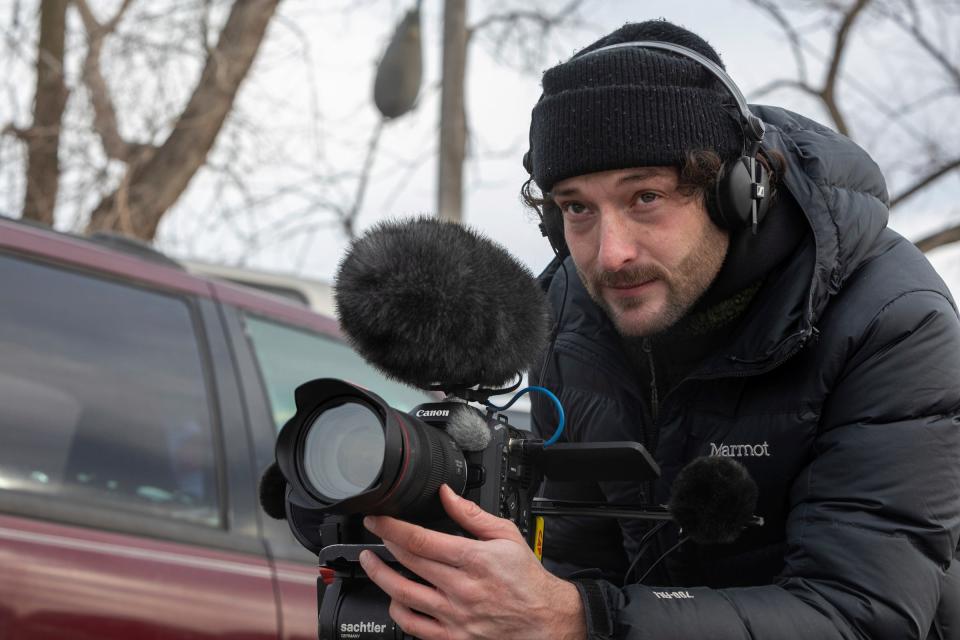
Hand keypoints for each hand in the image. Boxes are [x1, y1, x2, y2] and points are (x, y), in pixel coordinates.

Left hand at [359, 484, 586, 639]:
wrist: (544, 619)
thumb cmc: (526, 579)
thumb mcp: (506, 535)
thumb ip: (472, 514)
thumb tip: (446, 494)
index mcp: (474, 560)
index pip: (421, 540)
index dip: (392, 527)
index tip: (378, 519)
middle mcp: (461, 589)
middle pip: (408, 562)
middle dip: (383, 543)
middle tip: (373, 532)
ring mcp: (454, 616)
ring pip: (403, 595)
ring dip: (380, 575)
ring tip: (371, 562)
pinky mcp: (453, 637)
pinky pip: (414, 626)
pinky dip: (397, 610)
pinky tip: (393, 597)